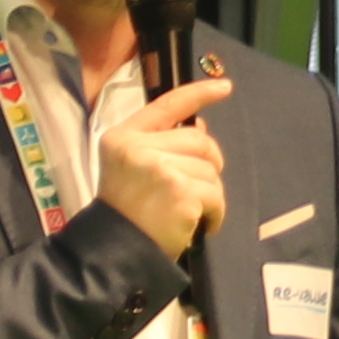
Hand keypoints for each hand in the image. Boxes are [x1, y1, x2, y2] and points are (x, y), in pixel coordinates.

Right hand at [96, 71, 226, 255]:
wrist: (113, 252)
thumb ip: (159, 144)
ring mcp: (161, 168)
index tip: (225, 86)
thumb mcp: (130, 167)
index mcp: (124, 136)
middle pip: (199, 140)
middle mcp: (140, 146)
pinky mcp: (181, 192)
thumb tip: (201, 127)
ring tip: (192, 213)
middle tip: (199, 189)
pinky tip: (201, 225)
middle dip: (209, 163)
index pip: (168, 105)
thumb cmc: (124, 211)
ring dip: (210, 194)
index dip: (199, 93)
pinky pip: (215, 195)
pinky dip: (215, 214)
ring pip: (210, 170)